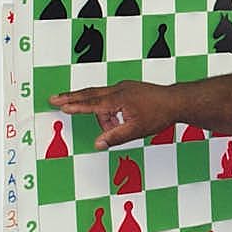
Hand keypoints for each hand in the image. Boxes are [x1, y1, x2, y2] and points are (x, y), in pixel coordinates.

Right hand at [49, 80, 177, 149]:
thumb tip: (98, 144)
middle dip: (72, 97)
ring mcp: (125, 87)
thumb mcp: (136, 130)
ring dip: (102, 115)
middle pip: (91, 94)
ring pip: (104, 99)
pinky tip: (119, 120)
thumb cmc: (160, 114)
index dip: (75, 106)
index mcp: (118, 99)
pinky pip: (113, 98)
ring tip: (112, 129)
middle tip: (54, 99)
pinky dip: (110, 110)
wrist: (177, 101)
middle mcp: (119, 89)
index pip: (92, 103)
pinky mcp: (130, 89)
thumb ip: (115, 137)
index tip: (60, 106)